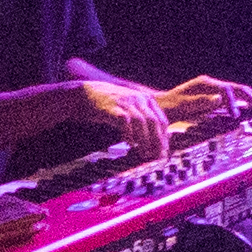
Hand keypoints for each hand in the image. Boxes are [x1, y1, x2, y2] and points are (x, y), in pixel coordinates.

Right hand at [67, 72, 189, 157]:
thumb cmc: (110, 106)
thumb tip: (155, 139)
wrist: (87, 95)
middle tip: (158, 156)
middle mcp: (138, 99)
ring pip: (142, 122)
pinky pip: (125, 121)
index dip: (164, 137)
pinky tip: (130, 144)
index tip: (164, 152)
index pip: (161, 120)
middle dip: (158, 141)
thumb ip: (143, 120)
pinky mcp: (113, 107)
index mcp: (146, 99)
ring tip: (145, 154)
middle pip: (154, 122)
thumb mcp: (130, 109)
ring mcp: (125, 102)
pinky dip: (129, 134)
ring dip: (145, 140)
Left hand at [155, 75, 251, 127]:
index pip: (227, 91)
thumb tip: (220, 99)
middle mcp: (212, 84)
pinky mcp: (216, 97)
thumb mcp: (182, 106)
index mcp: (205, 84)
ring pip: (241, 92)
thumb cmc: (168, 108)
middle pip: (240, 88)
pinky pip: (236, 97)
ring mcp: (215, 90)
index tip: (237, 117)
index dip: (234, 103)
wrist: (159, 106)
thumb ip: (201, 102)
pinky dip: (248, 102)